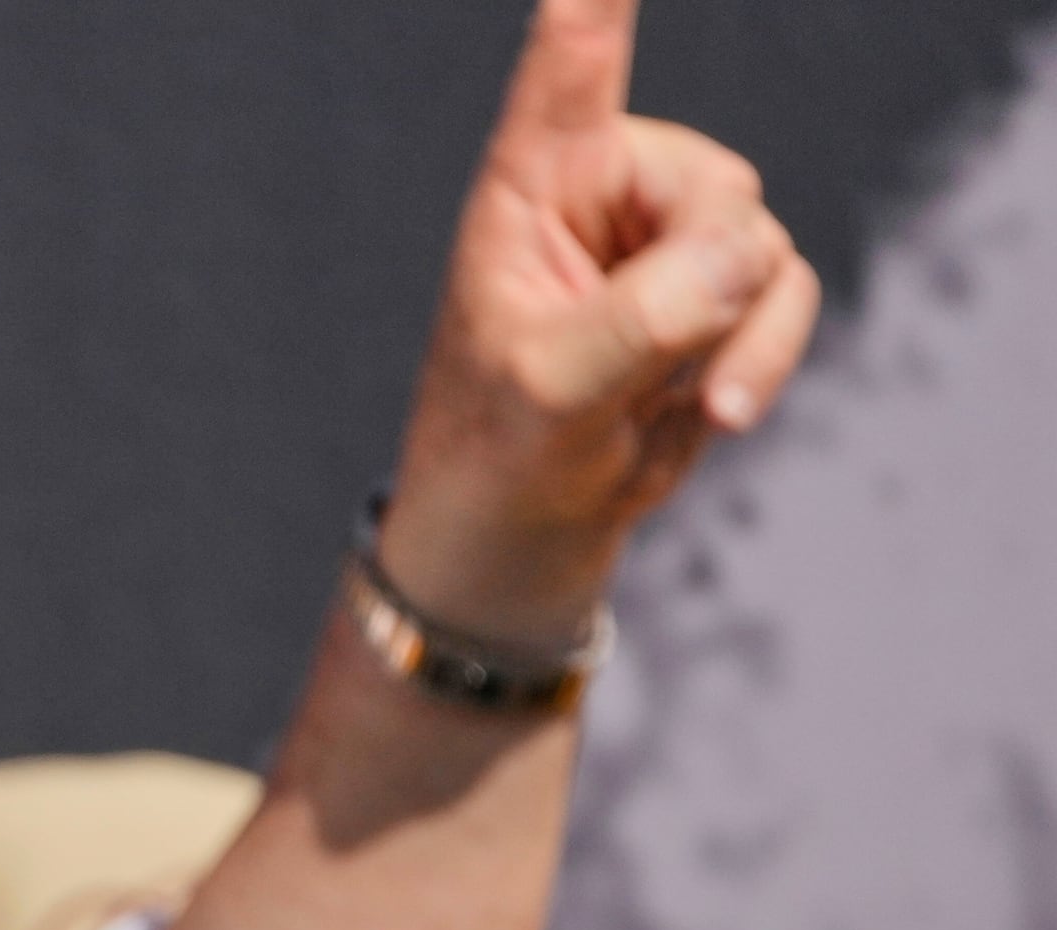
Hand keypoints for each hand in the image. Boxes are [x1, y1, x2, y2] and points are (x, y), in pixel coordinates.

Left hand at [382, 0, 819, 645]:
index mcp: (529, 188)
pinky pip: (786, 292)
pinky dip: (763, 357)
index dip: (590, 15)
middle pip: (716, 187)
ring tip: (677, 405)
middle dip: (706, 283)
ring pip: (761, 245)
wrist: (529, 522)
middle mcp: (605, 191)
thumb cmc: (499, 447)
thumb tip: (742, 256)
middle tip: (648, 365)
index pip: (567, 75)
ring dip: (739, 337)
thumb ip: (641, 317)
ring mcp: (668, 238)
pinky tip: (709, 412)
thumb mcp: (549, 390)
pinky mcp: (717, 289)